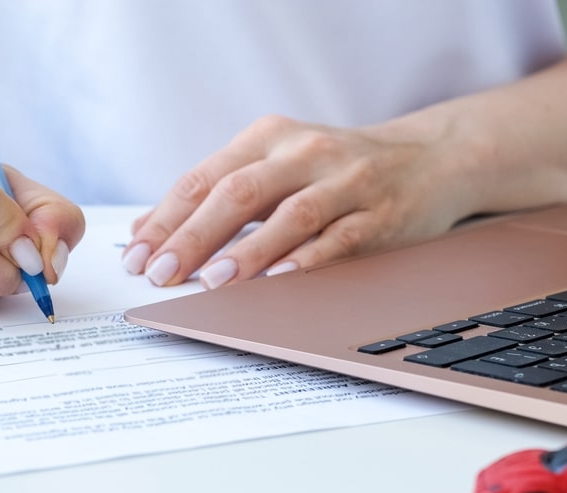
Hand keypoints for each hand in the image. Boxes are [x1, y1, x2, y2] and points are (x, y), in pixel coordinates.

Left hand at [123, 114, 474, 288]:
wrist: (428, 158)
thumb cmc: (333, 170)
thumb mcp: (273, 166)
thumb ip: (215, 195)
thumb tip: (146, 232)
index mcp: (268, 138)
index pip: (205, 178)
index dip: (167, 218)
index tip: (138, 256)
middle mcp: (304, 152)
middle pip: (239, 192)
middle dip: (195, 236)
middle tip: (164, 273)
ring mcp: (346, 180)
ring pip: (291, 214)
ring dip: (249, 250)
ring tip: (213, 281)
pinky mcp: (381, 212)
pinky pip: (341, 238)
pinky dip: (308, 260)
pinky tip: (279, 280)